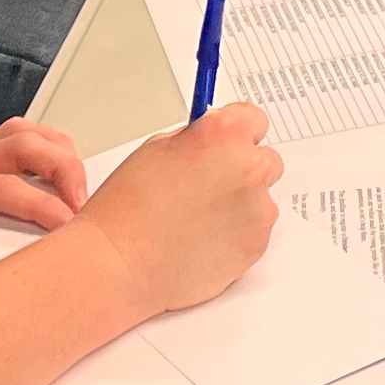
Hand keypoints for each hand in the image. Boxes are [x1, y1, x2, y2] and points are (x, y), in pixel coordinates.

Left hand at [0, 120, 92, 317]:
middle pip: (16, 143)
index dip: (38, 203)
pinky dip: (47, 152)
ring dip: (57, 151)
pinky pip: (16, 145)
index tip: (66, 226)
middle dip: (59, 167)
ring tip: (80, 187)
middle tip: (83, 203)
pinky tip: (61, 180)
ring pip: (19, 134)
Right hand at [75, 102, 286, 315]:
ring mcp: (258, 209)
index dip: (236, 133)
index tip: (227, 144)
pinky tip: (201, 240)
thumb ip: (197, 139)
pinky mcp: (257, 245)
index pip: (254, 119)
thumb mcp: (157, 149)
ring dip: (240, 204)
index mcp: (225, 134)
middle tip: (207, 186)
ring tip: (197, 220)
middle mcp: (250, 167)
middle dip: (242, 169)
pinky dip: (236, 234)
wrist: (119, 264)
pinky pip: (255, 232)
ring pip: (261, 199)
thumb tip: (216, 140)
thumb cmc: (128, 208)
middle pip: (265, 160)